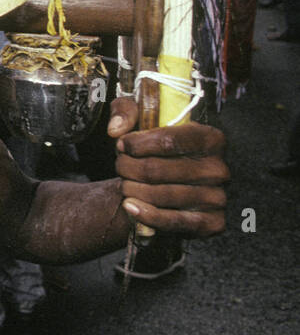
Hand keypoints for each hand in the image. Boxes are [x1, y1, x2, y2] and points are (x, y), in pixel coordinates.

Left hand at [107, 96, 227, 237]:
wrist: (171, 182)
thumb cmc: (157, 147)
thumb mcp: (144, 118)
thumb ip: (126, 111)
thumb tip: (115, 130)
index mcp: (211, 139)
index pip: (169, 141)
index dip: (137, 144)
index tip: (122, 145)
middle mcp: (218, 169)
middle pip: (156, 170)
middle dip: (127, 167)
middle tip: (119, 165)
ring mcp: (217, 198)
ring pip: (159, 195)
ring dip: (131, 189)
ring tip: (124, 183)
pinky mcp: (211, 222)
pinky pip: (171, 221)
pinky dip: (145, 214)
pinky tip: (129, 205)